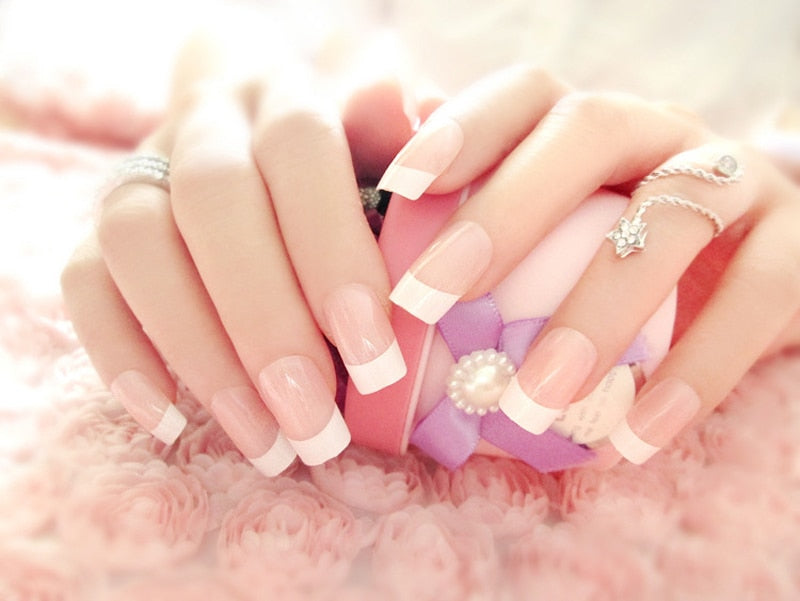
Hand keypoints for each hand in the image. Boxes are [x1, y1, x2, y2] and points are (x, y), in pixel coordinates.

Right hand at [60, 34, 418, 473]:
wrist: (260, 134)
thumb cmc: (347, 163)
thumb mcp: (391, 153)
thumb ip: (404, 155)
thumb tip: (417, 143)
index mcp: (286, 95)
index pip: (299, 148)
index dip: (333, 252)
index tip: (375, 357)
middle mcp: (204, 124)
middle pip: (213, 200)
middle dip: (267, 325)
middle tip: (316, 425)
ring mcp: (140, 175)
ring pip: (137, 243)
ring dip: (200, 353)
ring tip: (263, 440)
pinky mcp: (97, 231)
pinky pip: (82, 284)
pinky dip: (121, 355)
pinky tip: (173, 419)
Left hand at [378, 65, 799, 466]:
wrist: (756, 272)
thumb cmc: (619, 259)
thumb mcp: (553, 236)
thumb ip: (474, 224)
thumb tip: (387, 220)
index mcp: (588, 125)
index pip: (525, 96)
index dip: (463, 128)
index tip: (401, 185)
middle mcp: (661, 132)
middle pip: (589, 131)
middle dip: (506, 212)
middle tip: (433, 296)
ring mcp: (735, 180)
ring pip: (673, 216)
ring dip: (597, 314)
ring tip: (535, 402)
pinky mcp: (798, 244)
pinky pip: (759, 297)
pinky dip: (695, 373)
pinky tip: (633, 439)